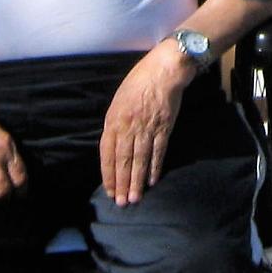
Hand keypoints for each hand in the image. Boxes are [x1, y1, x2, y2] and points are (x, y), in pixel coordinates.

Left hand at [100, 43, 191, 206]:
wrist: (164, 69)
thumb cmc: (139, 81)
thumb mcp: (119, 100)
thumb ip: (115, 123)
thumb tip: (113, 147)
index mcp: (114, 119)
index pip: (107, 153)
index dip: (108, 174)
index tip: (110, 190)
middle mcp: (129, 126)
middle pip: (123, 160)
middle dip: (122, 183)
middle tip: (122, 203)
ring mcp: (147, 127)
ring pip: (140, 159)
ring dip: (137, 181)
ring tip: (135, 197)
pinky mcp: (164, 126)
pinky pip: (158, 151)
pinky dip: (155, 167)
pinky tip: (153, 180)